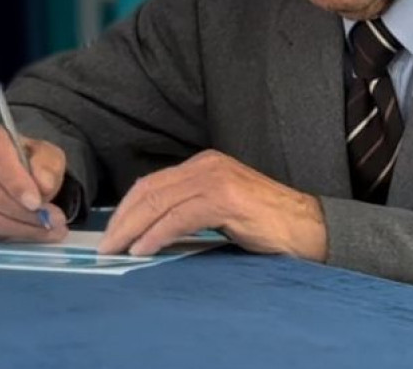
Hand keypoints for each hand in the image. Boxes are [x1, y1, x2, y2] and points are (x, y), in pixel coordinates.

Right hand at [0, 123, 68, 241]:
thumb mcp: (47, 154)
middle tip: (55, 222)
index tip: (37, 203)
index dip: (17, 184)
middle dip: (25, 214)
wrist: (12, 172)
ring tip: (50, 231)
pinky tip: (29, 234)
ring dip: (20, 229)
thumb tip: (44, 186)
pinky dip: (7, 237)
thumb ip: (47, 166)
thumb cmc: (29, 161)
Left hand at [98, 150, 327, 260]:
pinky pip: (178, 217)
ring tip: (116, 251)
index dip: (126, 208)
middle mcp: (208, 165)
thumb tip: (151, 226)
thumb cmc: (268, 222)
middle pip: (150, 190)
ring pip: (159, 202)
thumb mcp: (223, 206)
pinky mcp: (225, 199)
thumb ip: (192, 206)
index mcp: (206, 163)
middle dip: (121, 220)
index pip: (153, 182)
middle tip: (105, 246)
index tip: (111, 233)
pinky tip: (143, 249)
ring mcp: (217, 180)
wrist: (307, 226)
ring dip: (131, 229)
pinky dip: (156, 235)